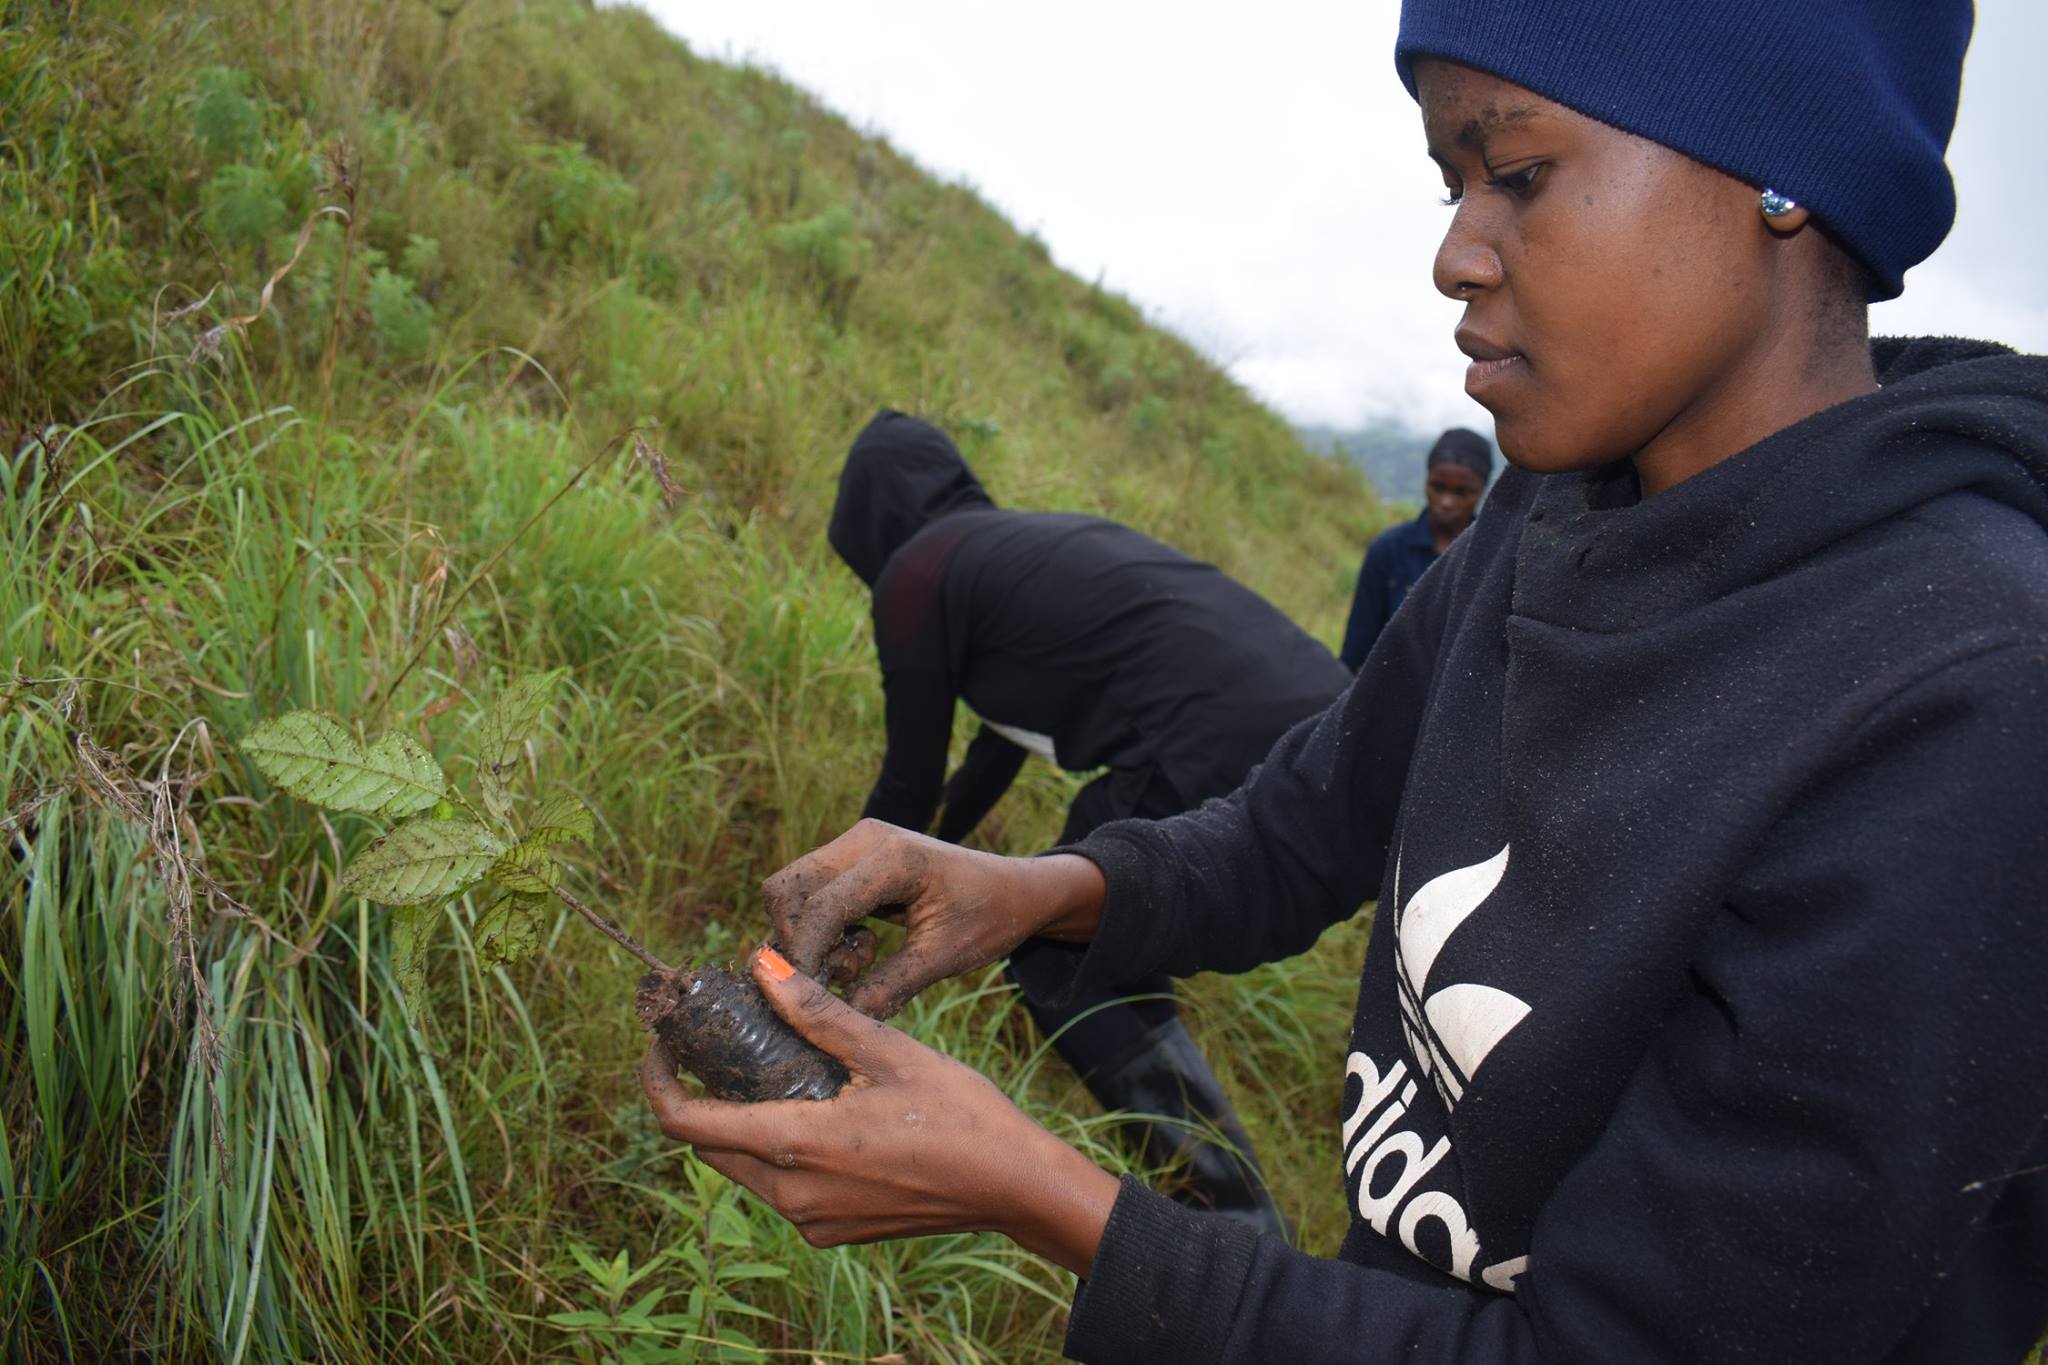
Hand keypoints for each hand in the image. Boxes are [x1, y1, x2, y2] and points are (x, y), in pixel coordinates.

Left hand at [641, 946, 1120, 1274]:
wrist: (1013, 1185)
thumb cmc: (958, 1114)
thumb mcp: (887, 1050)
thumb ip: (816, 1013)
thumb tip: (760, 965)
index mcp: (793, 1146)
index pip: (685, 1122)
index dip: (656, 1081)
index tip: (659, 1044)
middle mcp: (790, 1195)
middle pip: (709, 1144)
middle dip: (699, 1094)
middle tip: (714, 1043)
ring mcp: (811, 1220)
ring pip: (743, 1166)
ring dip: (739, 1119)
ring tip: (767, 1065)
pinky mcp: (832, 1229)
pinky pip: (779, 1186)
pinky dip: (775, 1145)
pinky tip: (811, 1106)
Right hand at [763, 818, 1103, 1018]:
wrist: (1016, 889)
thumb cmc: (990, 918)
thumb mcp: (943, 958)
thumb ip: (890, 986)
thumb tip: (839, 1019)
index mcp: (894, 858)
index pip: (820, 905)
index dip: (805, 954)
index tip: (808, 995)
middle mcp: (866, 839)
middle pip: (788, 888)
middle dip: (798, 940)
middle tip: (842, 975)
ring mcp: (857, 843)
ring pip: (793, 891)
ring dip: (810, 935)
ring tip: (860, 961)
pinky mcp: (854, 857)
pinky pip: (811, 892)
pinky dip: (822, 927)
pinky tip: (863, 947)